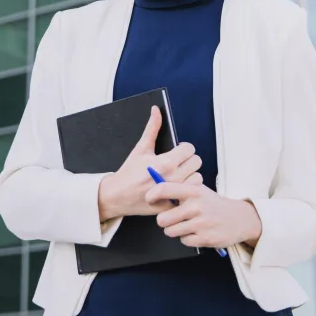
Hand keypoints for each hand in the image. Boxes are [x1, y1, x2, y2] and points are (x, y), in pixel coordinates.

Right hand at [97, 106, 202, 220]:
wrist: (118, 195)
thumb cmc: (129, 172)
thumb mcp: (141, 148)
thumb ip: (152, 128)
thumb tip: (156, 110)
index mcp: (166, 162)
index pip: (190, 149)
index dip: (184, 148)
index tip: (177, 151)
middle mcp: (172, 178)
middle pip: (196, 162)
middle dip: (188, 160)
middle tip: (178, 163)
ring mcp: (173, 193)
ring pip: (198, 179)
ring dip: (190, 176)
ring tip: (179, 176)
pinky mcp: (174, 205)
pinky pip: (190, 195)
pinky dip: (186, 191)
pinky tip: (177, 189)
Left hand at [147, 181, 262, 249]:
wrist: (238, 218)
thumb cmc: (212, 203)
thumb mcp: (199, 190)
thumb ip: (180, 189)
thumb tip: (154, 188)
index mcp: (193, 191)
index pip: (164, 189)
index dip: (152, 195)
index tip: (148, 199)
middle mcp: (196, 206)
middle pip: (162, 219)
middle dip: (164, 221)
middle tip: (171, 218)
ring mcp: (201, 224)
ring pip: (170, 232)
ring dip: (174, 230)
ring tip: (184, 224)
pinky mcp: (204, 238)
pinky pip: (183, 241)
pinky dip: (186, 238)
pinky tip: (195, 231)